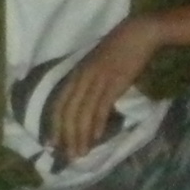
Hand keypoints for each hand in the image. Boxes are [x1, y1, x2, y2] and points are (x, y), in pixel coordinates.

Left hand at [42, 18, 157, 164]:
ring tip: (81, 153)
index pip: (59, 104)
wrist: (138, 33)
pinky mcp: (114, 82)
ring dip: (81, 135)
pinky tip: (96, 138)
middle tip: (67, 156)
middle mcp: (82, 78)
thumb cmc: (119, 49)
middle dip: (66, 136)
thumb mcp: (96, 66)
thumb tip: (86, 107)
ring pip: (83, 113)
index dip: (54, 125)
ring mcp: (97, 80)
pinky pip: (101, 107)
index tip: (51, 144)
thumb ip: (89, 84)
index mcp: (76, 74)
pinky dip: (97, 124)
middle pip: (68, 112)